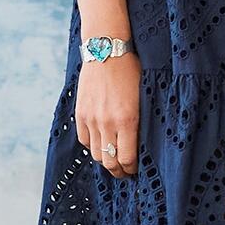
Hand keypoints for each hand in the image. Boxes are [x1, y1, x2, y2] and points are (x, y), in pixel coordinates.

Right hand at [77, 52, 140, 178]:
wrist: (106, 52)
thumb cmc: (130, 71)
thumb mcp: (143, 97)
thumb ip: (140, 122)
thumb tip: (140, 143)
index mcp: (127, 120)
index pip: (127, 158)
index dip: (131, 169)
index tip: (135, 171)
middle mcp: (107, 123)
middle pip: (109, 161)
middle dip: (118, 171)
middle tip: (124, 172)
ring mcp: (91, 119)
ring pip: (95, 154)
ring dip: (104, 160)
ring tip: (112, 160)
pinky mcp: (81, 113)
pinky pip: (84, 140)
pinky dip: (92, 146)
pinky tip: (100, 144)